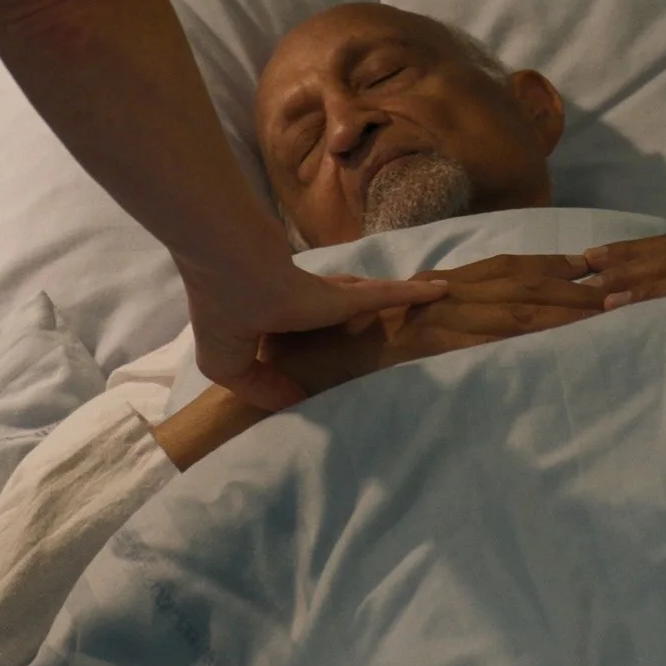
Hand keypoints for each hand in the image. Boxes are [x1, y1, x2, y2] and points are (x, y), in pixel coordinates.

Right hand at [187, 260, 446, 411]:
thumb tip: (297, 401)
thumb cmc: (224, 310)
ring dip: (389, 304)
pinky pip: (385, 294)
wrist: (232, 264)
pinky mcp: (343, 292)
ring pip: (362, 300)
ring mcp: (323, 294)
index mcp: (270, 320)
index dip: (307, 343)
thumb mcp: (226, 365)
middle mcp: (301, 303)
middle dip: (355, 317)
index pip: (296, 331)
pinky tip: (441, 292)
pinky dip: (413, 294)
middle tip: (386, 340)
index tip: (326, 362)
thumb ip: (262, 387)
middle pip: (337, 310)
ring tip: (418, 310)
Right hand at [265, 253, 605, 395]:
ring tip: (613, 307)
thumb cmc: (337, 354)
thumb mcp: (393, 340)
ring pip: (517, 303)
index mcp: (436, 291)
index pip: (503, 271)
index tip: (591, 268)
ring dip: (566, 304)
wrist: (298, 362)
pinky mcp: (435, 340)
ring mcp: (439, 315)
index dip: (549, 268)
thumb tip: (454, 333)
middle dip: (573, 282)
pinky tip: (566, 333)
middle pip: (521, 280)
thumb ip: (426, 334)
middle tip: (624, 283)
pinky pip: (493, 333)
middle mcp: (442, 294)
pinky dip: (532, 329)